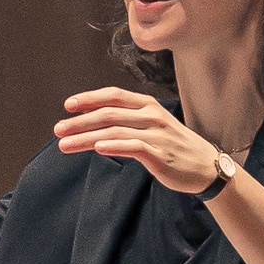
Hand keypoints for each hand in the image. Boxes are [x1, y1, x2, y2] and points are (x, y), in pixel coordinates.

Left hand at [55, 88, 228, 198]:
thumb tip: (93, 121)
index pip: (113, 95)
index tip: (67, 106)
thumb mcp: (153, 126)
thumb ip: (128, 121)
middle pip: (108, 113)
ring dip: (85, 137)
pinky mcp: (160, 154)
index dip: (89, 99)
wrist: (206, 167)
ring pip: (114, 131)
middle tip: (57, 130)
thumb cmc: (175, 147)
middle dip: (79, 121)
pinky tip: (96, 148)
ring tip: (64, 145)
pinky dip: (113, 146)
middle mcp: (151, 116)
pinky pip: (133, 146)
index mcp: (148, 105)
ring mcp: (157, 135)